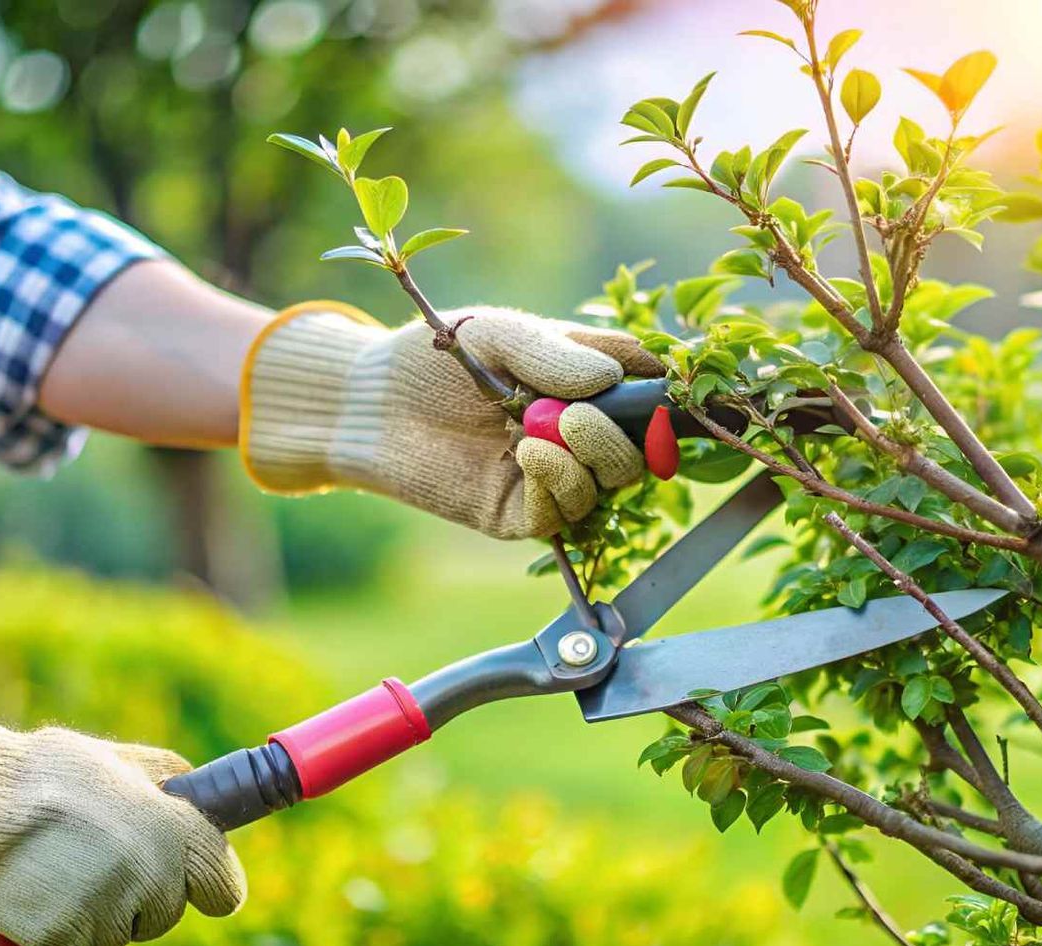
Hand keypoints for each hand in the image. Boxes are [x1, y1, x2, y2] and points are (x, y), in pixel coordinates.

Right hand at [0, 705, 245, 945]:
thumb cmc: (35, 775)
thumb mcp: (111, 758)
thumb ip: (159, 779)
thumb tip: (189, 791)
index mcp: (171, 828)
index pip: (222, 884)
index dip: (211, 885)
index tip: (200, 885)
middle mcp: (149, 874)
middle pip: (163, 915)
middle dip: (136, 900)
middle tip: (92, 867)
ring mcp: (106, 911)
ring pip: (112, 938)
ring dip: (87, 919)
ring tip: (50, 874)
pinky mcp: (60, 940)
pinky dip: (46, 940)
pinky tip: (27, 902)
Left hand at [240, 303, 665, 538]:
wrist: (367, 400)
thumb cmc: (434, 356)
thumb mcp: (501, 335)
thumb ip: (557, 353)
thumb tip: (614, 379)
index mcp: (583, 386)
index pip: (648, 397)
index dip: (670, 398)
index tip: (674, 390)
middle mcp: (576, 436)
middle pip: (640, 452)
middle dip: (624, 435)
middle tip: (580, 414)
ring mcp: (550, 479)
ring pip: (609, 485)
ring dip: (592, 457)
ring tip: (544, 430)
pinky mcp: (517, 514)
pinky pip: (564, 514)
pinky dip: (559, 484)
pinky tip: (528, 455)